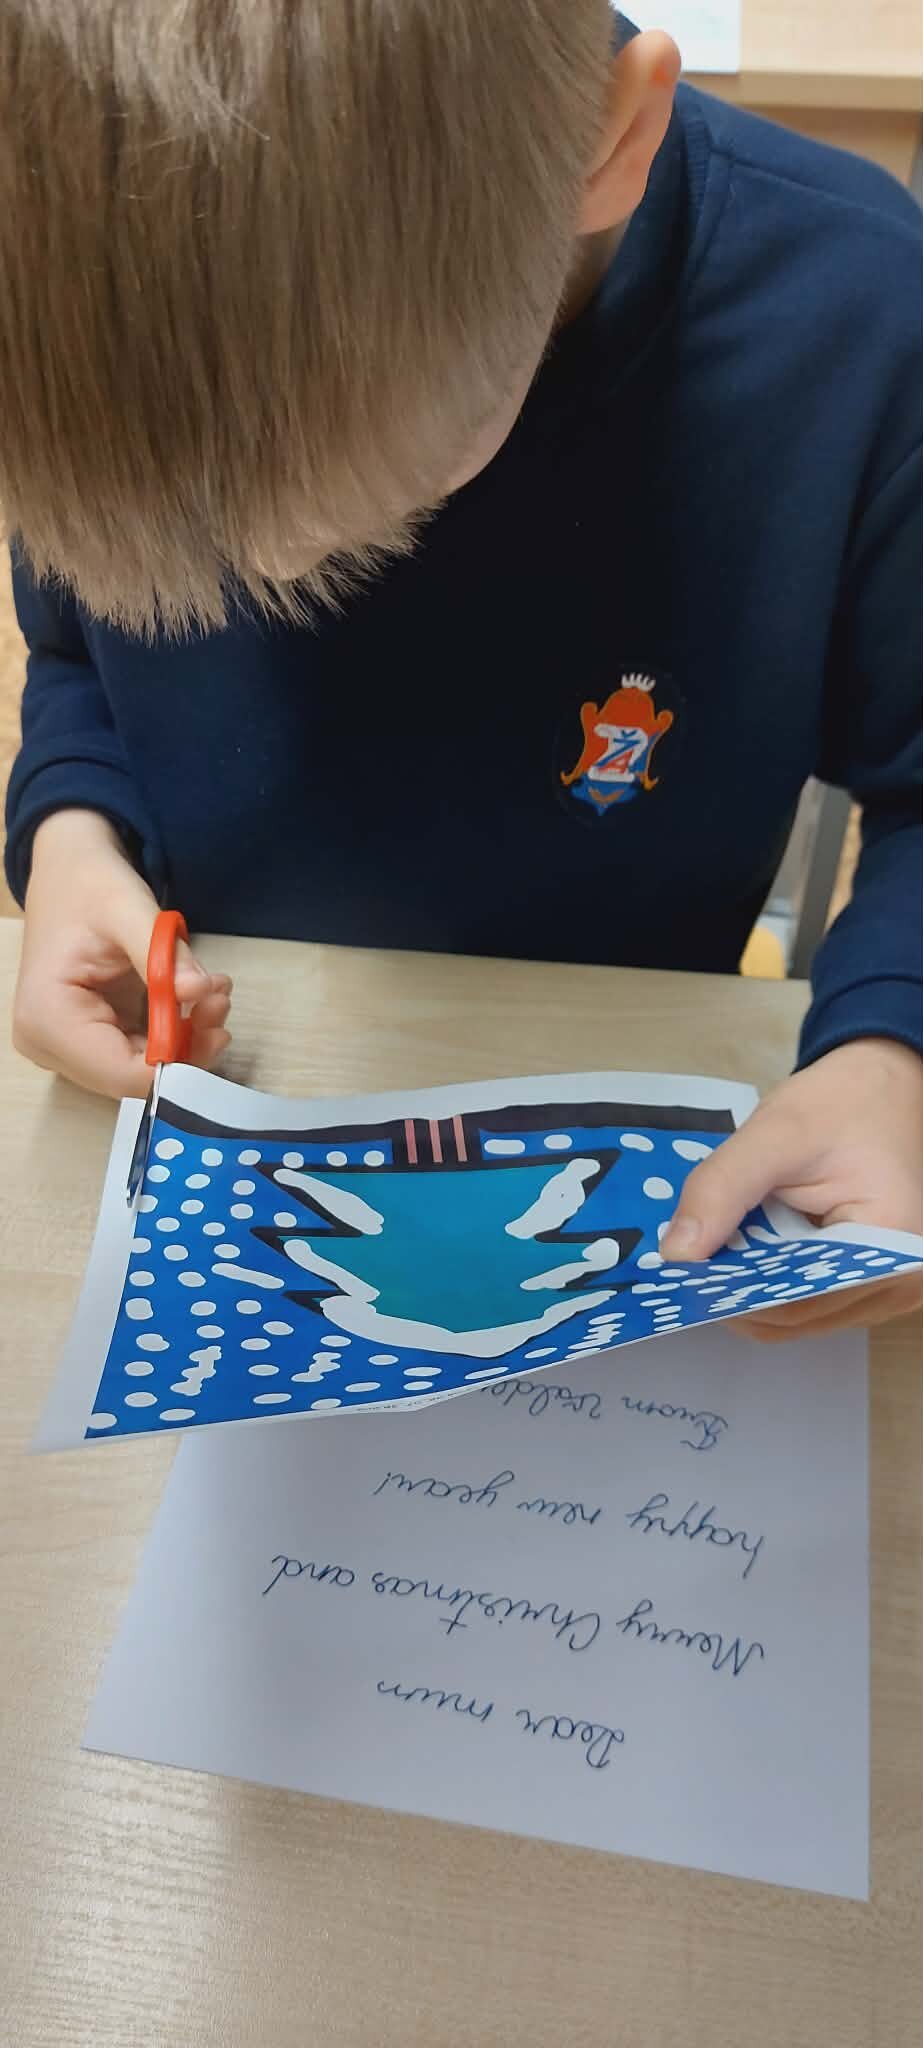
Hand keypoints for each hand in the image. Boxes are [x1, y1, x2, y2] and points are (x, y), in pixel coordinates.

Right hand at [13, 810, 231, 1098]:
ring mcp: (69, 1045)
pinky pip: (141, 1049)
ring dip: (187, 1036)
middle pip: (133, 1076)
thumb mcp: (127, 909)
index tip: (218, 1027)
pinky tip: (198, 995)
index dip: (175, 1062)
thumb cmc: (87, 884)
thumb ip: (165, 954)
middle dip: (187, 1045)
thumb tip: (201, 993)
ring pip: (143, 1067)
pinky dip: (175, 1029)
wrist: (69, 869)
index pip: (120, 1072)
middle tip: (220, 1001)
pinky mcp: (90, 1038)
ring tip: (215, 992)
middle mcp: (51, 1043)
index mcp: (48, 1019)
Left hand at [660, 1038, 922, 1339]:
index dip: (734, 1294)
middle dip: (737, 1293)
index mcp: (891, 1246)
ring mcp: (888, 1287)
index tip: (680, 1280)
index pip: (800, 1298)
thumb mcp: (775, 1134)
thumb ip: (722, 1190)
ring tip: (707, 1259)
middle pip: (800, 1313)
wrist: (882, 1088)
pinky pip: (812, 1299)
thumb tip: (675, 1255)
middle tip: (681, 1270)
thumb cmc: (842, 1104)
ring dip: (751, 1291)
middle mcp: (899, 1282)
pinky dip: (771, 1280)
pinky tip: (740, 1255)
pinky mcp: (871, 1280)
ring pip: (802, 1314)